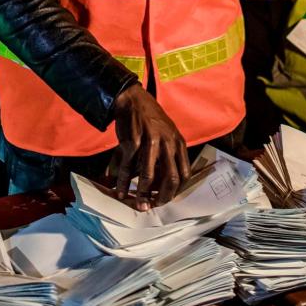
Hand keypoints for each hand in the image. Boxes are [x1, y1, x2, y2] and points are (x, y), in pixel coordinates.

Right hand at [111, 83, 189, 209]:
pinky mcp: (133, 142)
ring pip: (149, 176)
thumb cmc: (150, 119)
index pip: (184, 173)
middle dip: (163, 197)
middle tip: (154, 205)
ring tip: (139, 204)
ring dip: (143, 194)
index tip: (167, 198)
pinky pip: (129, 169)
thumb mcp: (168, 134)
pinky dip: (124, 183)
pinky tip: (121, 191)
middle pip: (171, 178)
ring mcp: (150, 143)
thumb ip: (169, 155)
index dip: (176, 190)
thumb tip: (163, 182)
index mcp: (178, 143)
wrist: (133, 100)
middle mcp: (168, 143)